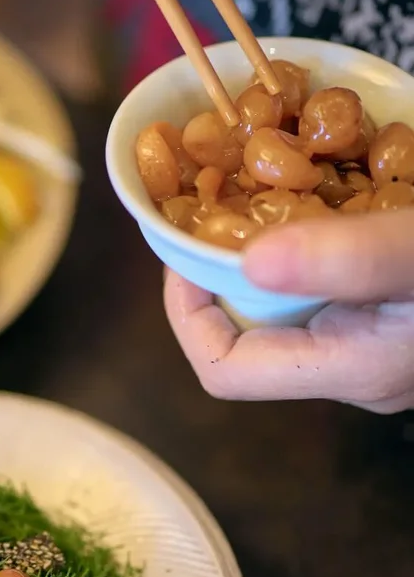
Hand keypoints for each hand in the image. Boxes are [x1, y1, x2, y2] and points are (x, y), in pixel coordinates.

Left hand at [164, 210, 413, 411]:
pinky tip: (313, 205)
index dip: (188, 314)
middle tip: (214, 213)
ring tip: (254, 203)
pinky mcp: (392, 325)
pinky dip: (304, 255)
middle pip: (249, 340)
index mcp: (350, 368)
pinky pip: (322, 299)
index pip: (225, 370)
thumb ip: (347, 259)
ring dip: (260, 262)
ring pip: (285, 316)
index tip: (184, 248)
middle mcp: (356, 372)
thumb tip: (252, 262)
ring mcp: (376, 352)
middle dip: (219, 278)